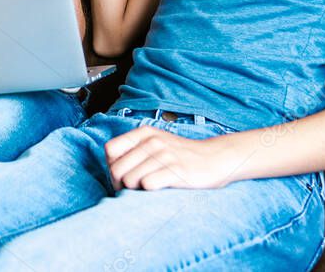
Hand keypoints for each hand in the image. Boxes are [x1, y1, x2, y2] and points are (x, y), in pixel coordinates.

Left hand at [105, 126, 238, 189]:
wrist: (215, 158)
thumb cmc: (180, 155)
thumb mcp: (155, 143)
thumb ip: (134, 150)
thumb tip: (111, 170)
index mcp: (144, 133)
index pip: (110, 150)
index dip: (112, 166)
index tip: (124, 175)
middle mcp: (152, 141)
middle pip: (116, 169)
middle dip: (121, 184)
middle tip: (135, 188)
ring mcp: (165, 155)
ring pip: (130, 180)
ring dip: (136, 190)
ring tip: (150, 187)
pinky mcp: (176, 171)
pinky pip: (147, 185)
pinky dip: (150, 191)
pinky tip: (160, 188)